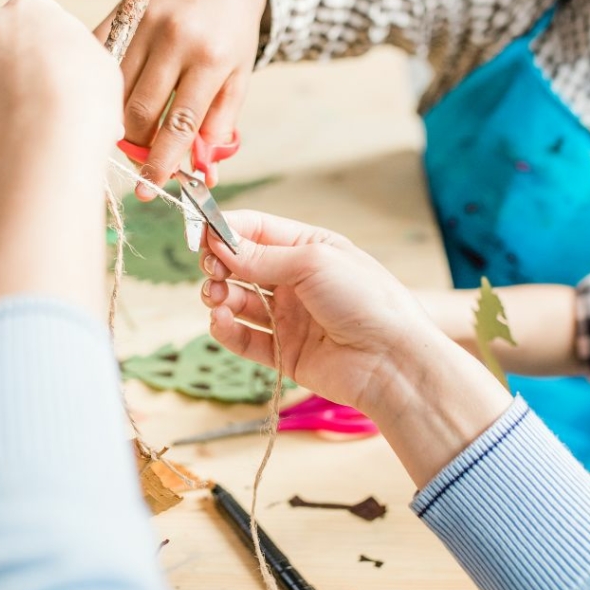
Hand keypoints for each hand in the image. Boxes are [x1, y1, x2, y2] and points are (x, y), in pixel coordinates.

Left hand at [0, 0, 121, 164]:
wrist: (50, 136)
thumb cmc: (85, 98)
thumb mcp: (100, 63)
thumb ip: (76, 54)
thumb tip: (73, 68)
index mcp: (30, 8)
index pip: (32, 15)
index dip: (45, 43)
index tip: (56, 65)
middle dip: (11, 60)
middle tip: (37, 91)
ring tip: (24, 119)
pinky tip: (5, 131)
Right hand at [94, 0, 266, 195]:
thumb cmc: (232, 34)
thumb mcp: (238, 77)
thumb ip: (220, 123)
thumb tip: (204, 173)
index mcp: (211, 58)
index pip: (181, 122)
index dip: (163, 159)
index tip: (152, 187)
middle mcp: (175, 38)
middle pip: (141, 109)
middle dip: (136, 146)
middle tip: (139, 164)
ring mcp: (144, 22)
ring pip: (114, 89)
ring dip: (116, 121)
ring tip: (126, 137)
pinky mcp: (122, 12)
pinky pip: (99, 59)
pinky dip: (99, 87)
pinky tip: (106, 103)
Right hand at [199, 210, 450, 416]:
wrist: (390, 359)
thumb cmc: (366, 299)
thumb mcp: (313, 262)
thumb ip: (262, 257)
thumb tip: (219, 244)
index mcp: (310, 248)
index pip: (257, 230)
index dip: (226, 230)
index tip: (199, 235)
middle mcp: (298, 280)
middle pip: (242, 266)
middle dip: (219, 264)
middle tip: (210, 270)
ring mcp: (291, 317)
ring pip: (239, 302)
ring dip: (218, 296)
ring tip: (215, 298)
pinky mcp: (285, 352)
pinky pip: (245, 339)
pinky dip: (226, 330)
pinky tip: (220, 321)